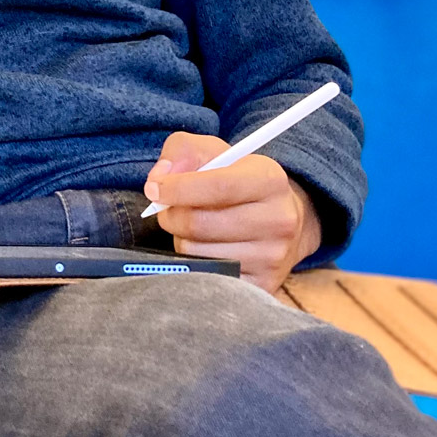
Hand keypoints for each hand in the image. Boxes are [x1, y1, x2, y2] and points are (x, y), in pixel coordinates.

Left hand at [143, 133, 322, 294]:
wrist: (281, 218)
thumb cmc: (238, 181)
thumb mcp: (215, 153)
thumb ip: (182, 153)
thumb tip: (159, 180)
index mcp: (269, 180)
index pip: (217, 186)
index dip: (177, 188)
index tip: (155, 190)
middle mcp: (278, 220)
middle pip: (199, 224)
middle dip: (172, 216)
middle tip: (171, 210)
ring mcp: (272, 257)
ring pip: (197, 253)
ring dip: (183, 240)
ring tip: (197, 230)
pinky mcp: (263, 284)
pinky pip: (206, 277)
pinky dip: (195, 264)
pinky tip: (206, 249)